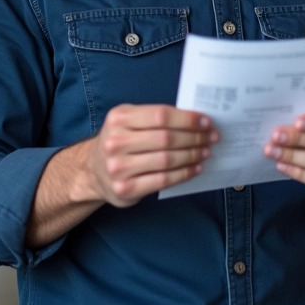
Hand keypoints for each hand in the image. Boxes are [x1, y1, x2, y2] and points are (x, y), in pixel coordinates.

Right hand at [87, 104, 218, 207]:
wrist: (92, 171)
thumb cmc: (120, 140)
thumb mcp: (129, 121)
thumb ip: (155, 118)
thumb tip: (195, 119)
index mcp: (119, 118)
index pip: (161, 115)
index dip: (187, 119)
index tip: (206, 121)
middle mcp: (116, 141)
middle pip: (166, 138)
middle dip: (194, 137)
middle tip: (211, 137)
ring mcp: (118, 167)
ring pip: (166, 160)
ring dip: (192, 155)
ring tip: (205, 152)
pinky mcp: (125, 189)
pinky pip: (162, 180)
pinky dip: (183, 174)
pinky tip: (195, 168)